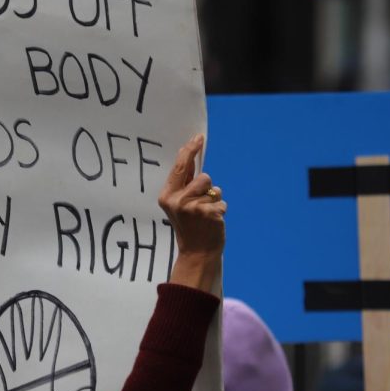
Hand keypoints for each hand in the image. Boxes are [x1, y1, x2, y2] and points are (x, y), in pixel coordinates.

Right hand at [158, 134, 224, 292]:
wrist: (197, 253)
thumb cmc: (189, 226)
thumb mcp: (179, 204)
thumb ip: (183, 182)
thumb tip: (186, 154)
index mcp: (167, 196)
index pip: (180, 167)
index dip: (190, 150)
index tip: (198, 138)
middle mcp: (178, 200)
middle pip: (202, 177)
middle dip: (206, 186)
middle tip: (202, 200)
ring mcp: (193, 207)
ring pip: (214, 188)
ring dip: (214, 198)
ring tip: (206, 213)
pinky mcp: (209, 213)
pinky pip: (221, 201)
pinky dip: (220, 210)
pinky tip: (212, 222)